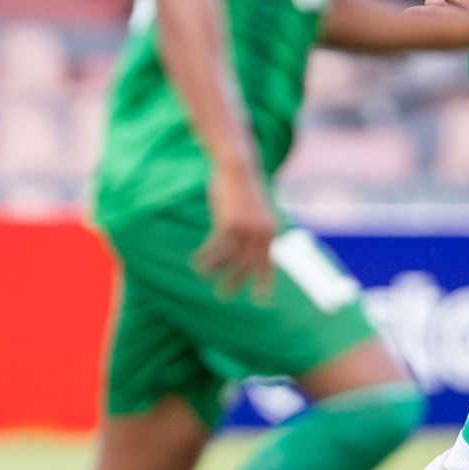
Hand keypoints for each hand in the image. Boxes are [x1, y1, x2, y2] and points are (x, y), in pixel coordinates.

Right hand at [195, 160, 277, 298]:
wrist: (239, 169)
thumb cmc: (246, 191)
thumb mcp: (258, 212)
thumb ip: (259, 231)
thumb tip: (253, 251)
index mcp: (271, 232)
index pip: (269, 264)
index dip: (265, 283)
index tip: (260, 300)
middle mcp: (262, 233)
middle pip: (247, 266)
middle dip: (234, 282)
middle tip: (223, 295)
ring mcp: (246, 229)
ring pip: (228, 259)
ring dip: (214, 269)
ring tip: (202, 274)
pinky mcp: (229, 224)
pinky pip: (215, 247)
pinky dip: (205, 255)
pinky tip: (197, 260)